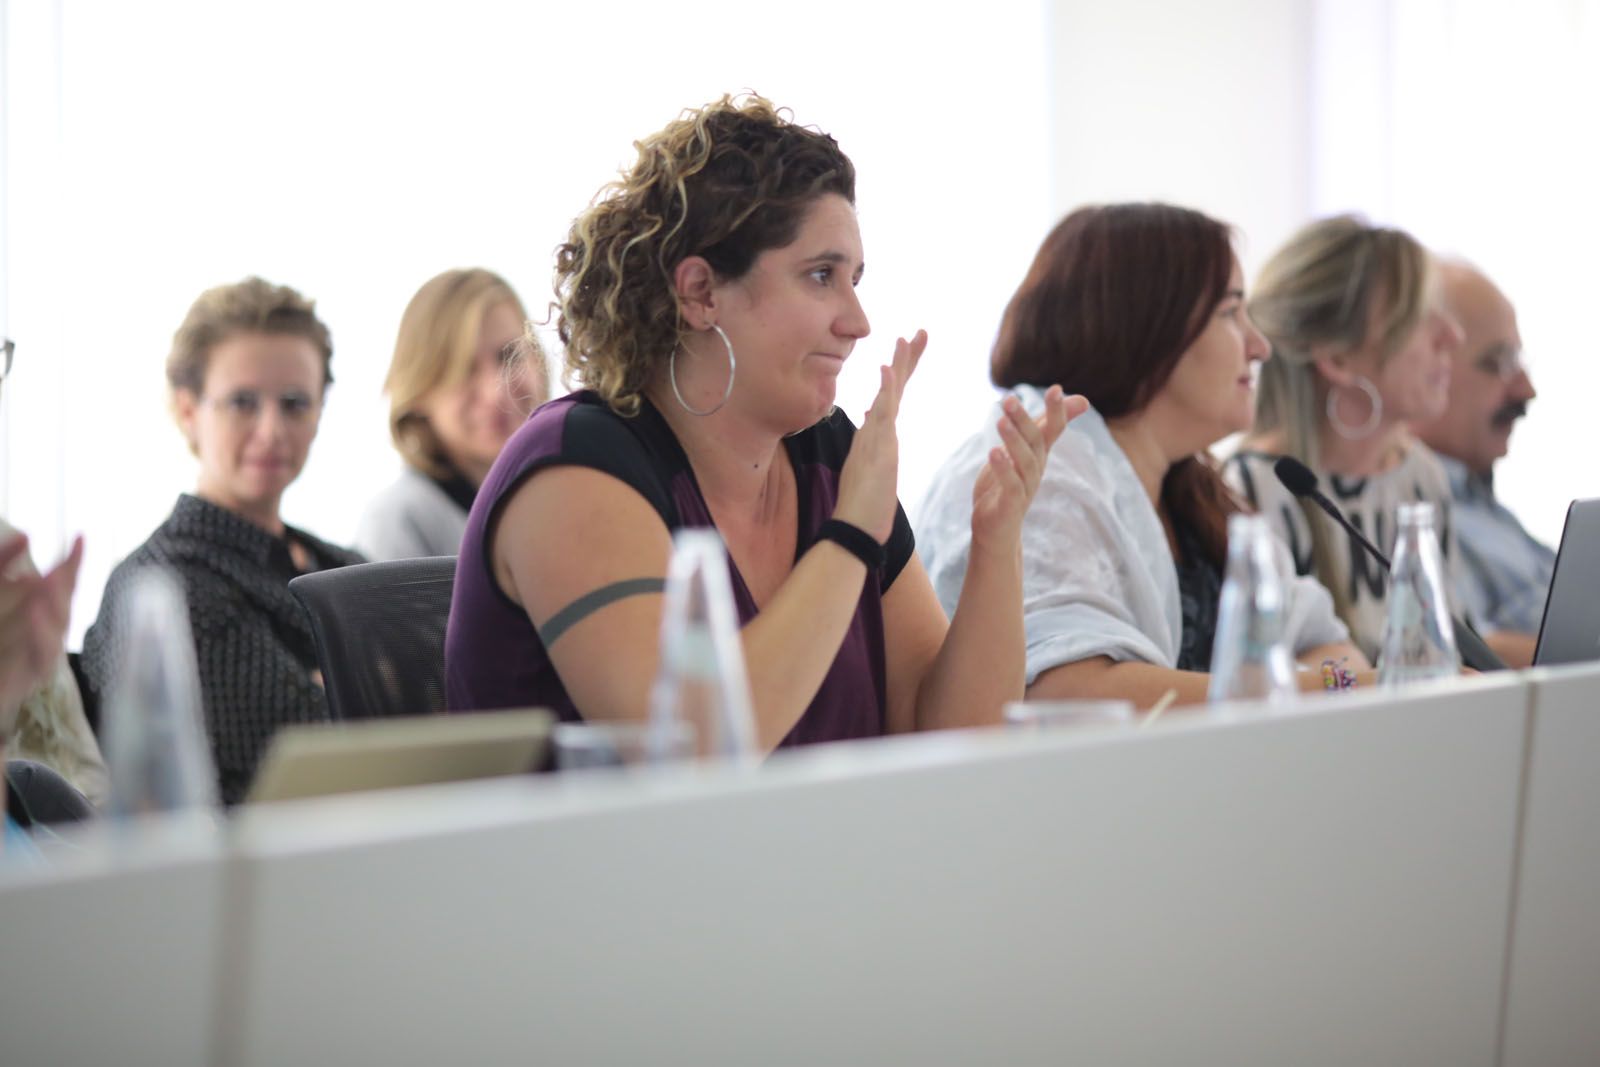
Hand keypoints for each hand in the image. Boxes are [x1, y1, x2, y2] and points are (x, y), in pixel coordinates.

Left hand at [0, 533, 82, 727]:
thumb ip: (1, 562)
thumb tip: (27, 535)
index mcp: (34, 609)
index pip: (61, 583)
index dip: (72, 562)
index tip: (80, 537)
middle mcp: (40, 630)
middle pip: (64, 604)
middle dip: (67, 584)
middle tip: (64, 564)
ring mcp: (36, 655)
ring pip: (60, 630)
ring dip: (57, 606)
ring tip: (50, 582)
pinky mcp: (28, 678)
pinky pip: (43, 659)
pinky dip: (41, 636)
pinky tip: (35, 612)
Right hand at [834, 330, 926, 541]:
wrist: (853, 532)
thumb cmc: (865, 512)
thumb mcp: (874, 476)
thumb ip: (874, 452)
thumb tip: (872, 431)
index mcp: (876, 439)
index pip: (892, 400)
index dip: (901, 375)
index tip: (911, 351)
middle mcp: (873, 433)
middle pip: (893, 389)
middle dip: (907, 360)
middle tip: (921, 333)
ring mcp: (872, 439)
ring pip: (887, 395)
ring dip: (898, 365)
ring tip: (907, 338)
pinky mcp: (874, 449)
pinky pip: (881, 414)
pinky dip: (885, 389)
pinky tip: (887, 368)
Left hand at [969, 386, 1085, 551]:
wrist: (997, 529)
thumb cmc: (1008, 485)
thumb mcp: (1024, 451)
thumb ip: (1044, 425)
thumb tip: (1082, 400)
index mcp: (1039, 454)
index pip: (1053, 429)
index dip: (1057, 411)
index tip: (1057, 388)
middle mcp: (1037, 469)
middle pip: (1036, 441)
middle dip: (1024, 419)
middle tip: (1009, 399)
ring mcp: (1027, 487)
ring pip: (1025, 461)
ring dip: (1013, 440)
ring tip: (1001, 421)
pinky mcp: (1012, 505)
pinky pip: (1012, 485)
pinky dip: (1004, 469)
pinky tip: (993, 452)